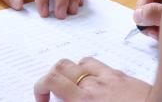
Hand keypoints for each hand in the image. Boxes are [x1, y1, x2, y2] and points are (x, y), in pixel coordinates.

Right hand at [34, 56, 150, 100]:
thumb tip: (66, 100)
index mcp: (84, 101)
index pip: (50, 81)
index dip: (39, 87)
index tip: (41, 99)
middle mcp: (93, 85)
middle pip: (61, 66)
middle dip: (51, 76)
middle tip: (53, 92)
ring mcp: (108, 77)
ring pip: (80, 63)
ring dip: (72, 72)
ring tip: (75, 86)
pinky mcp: (122, 75)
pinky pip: (100, 65)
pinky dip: (91, 70)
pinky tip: (97, 82)